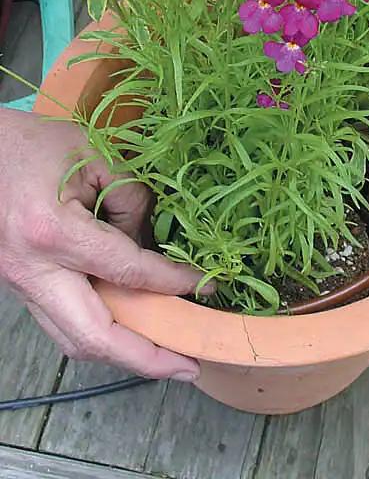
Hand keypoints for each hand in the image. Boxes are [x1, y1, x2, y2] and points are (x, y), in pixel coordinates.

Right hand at [0, 108, 209, 381]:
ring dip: (122, 354)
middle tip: (187, 366)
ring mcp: (19, 286)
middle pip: (92, 337)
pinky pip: (62, 324)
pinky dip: (100, 334)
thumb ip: (132, 198)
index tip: (207, 286)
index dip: (171, 282)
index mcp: (52, 232)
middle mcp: (32, 271)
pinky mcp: (19, 288)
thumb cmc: (33, 145)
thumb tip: (154, 244)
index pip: (126, 271)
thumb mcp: (94, 155)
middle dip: (144, 359)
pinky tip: (131, 328)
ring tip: (165, 356)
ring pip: (73, 341)